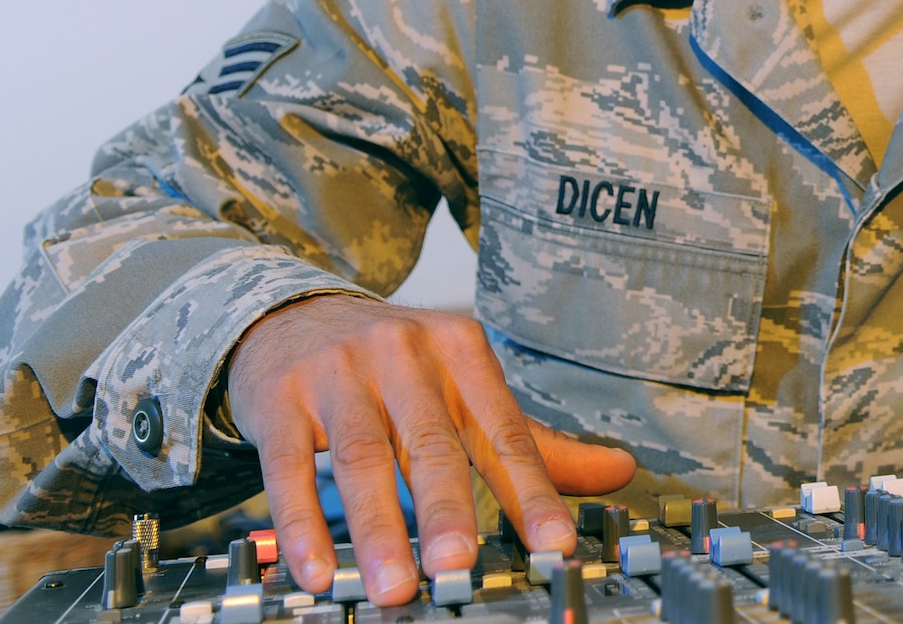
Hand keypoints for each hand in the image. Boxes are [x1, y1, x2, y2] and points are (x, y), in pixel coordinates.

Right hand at [226, 296, 635, 604]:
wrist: (292, 317)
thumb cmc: (394, 365)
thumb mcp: (466, 385)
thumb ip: (535, 440)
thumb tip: (621, 470)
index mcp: (460, 351)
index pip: (502, 430)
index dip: (530, 489)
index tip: (553, 542)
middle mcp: (403, 354)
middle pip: (430, 442)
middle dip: (447, 509)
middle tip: (459, 567)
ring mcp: (338, 374)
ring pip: (361, 458)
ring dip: (377, 528)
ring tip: (394, 586)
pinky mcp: (281, 400)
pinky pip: (288, 467)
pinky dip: (301, 523)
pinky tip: (314, 569)